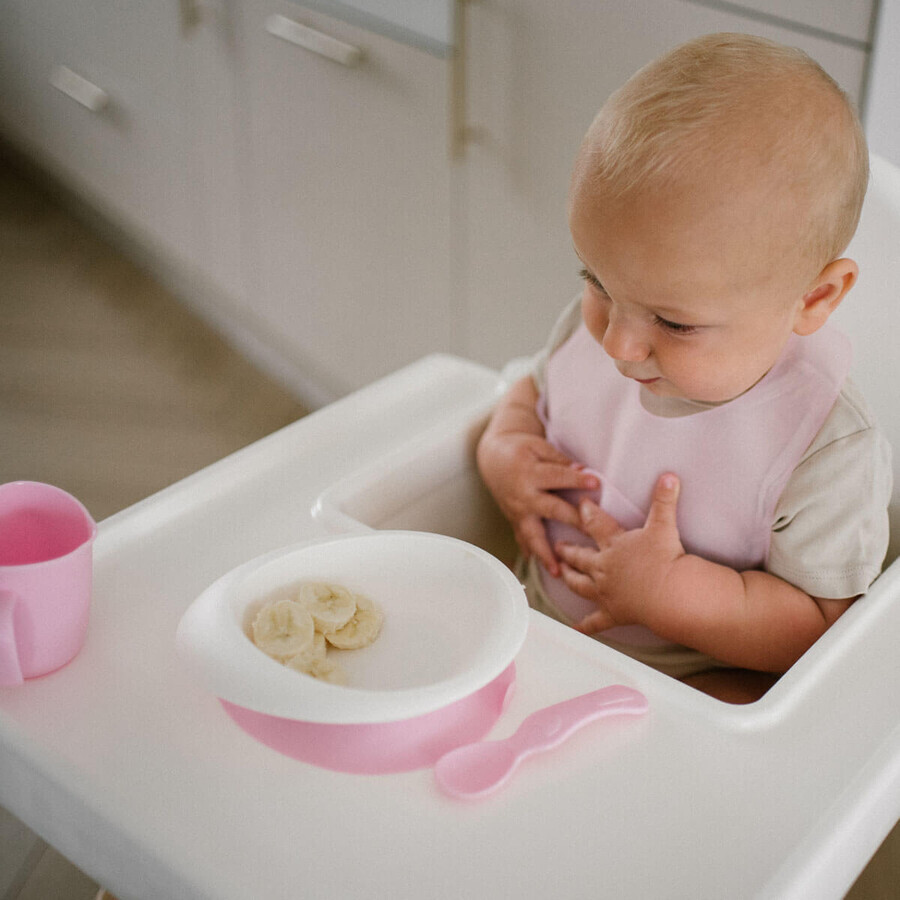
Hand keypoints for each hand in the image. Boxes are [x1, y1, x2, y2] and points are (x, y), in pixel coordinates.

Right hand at [477, 429, 598, 574]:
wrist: (493, 458)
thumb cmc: (520, 450)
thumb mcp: (538, 447)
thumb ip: (559, 461)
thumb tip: (583, 471)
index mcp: (530, 473)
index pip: (558, 476)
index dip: (577, 479)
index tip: (596, 483)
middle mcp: (524, 495)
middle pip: (551, 509)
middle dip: (572, 520)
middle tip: (591, 531)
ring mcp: (518, 511)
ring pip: (533, 534)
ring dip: (546, 553)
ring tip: (558, 570)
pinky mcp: (515, 520)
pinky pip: (523, 540)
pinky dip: (532, 554)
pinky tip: (545, 569)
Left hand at [555, 473, 685, 632]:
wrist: (668, 593)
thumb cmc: (664, 559)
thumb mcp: (664, 525)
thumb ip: (664, 499)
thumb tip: (669, 475)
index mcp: (613, 544)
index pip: (596, 524)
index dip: (587, 513)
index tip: (580, 505)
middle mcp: (603, 567)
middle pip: (581, 556)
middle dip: (569, 549)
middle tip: (559, 544)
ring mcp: (605, 592)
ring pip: (580, 584)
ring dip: (570, 578)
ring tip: (561, 574)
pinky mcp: (613, 613)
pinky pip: (595, 622)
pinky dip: (585, 626)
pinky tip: (575, 629)